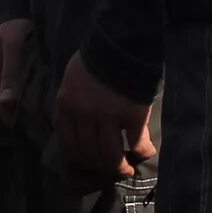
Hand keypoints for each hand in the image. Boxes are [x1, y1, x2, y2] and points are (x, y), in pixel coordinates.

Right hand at [0, 17, 34, 120]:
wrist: (21, 7)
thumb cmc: (16, 26)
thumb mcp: (13, 47)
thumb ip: (10, 75)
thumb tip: (7, 105)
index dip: (12, 119)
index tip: (31, 131)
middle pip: (2, 104)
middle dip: (17, 116)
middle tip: (39, 127)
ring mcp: (0, 73)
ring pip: (8, 99)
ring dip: (21, 108)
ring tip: (40, 117)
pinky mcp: (9, 70)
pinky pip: (14, 90)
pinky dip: (24, 97)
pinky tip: (37, 101)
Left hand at [52, 53, 152, 176]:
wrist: (121, 42)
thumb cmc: (96, 59)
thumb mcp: (73, 80)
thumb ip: (73, 104)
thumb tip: (79, 127)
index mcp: (66, 105)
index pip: (67, 143)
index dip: (78, 159)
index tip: (87, 164)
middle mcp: (83, 115)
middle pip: (87, 153)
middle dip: (98, 166)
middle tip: (108, 170)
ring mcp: (108, 116)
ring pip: (109, 155)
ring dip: (119, 167)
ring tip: (126, 170)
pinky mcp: (132, 115)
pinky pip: (136, 142)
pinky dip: (142, 150)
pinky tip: (146, 151)